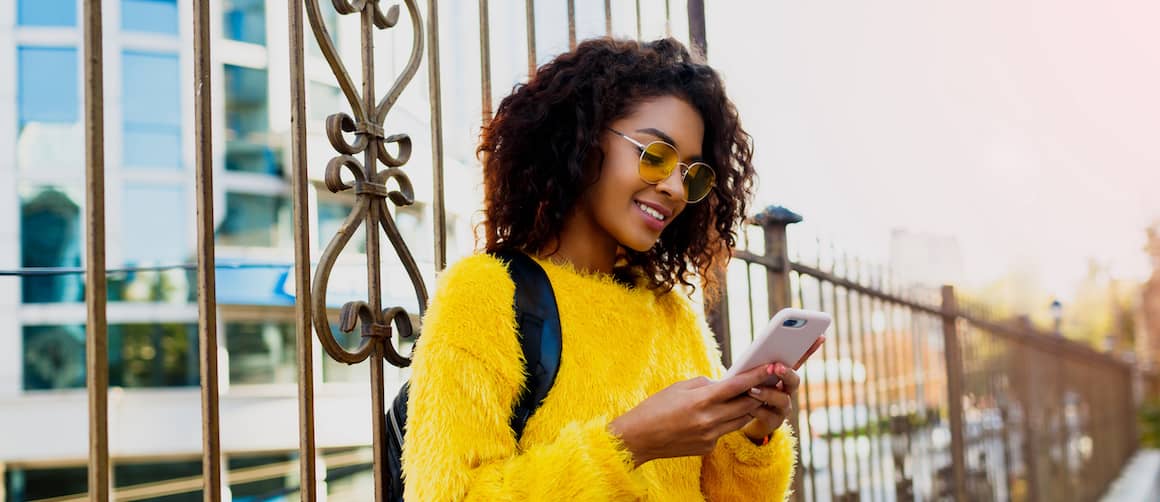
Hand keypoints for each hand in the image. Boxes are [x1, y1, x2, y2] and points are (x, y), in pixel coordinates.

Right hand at [607, 363, 777, 467]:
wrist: (638, 439)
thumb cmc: (654, 408)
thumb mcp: (678, 387)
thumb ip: (704, 384)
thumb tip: (722, 384)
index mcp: (701, 401)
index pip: (737, 386)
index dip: (757, 375)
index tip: (771, 367)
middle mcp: (709, 420)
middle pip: (745, 404)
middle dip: (758, 392)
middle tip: (767, 381)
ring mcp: (709, 437)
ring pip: (740, 420)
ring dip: (746, 408)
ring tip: (749, 396)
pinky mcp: (707, 447)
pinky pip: (724, 432)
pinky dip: (725, 422)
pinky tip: (717, 416)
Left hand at [740, 336, 824, 443]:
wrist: (739, 417)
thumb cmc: (743, 389)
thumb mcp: (748, 374)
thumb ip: (755, 365)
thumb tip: (755, 350)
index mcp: (783, 374)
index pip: (799, 359)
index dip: (811, 348)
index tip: (819, 336)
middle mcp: (787, 390)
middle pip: (794, 380)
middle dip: (786, 373)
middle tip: (776, 366)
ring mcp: (783, 407)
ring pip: (783, 400)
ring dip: (768, 393)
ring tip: (752, 389)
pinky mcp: (773, 422)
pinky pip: (768, 415)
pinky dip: (757, 410)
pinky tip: (748, 406)